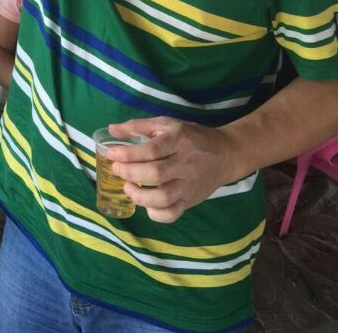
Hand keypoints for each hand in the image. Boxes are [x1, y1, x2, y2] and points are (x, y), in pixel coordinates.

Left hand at [107, 117, 233, 222]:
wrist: (226, 153)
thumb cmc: (192, 136)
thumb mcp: (167, 124)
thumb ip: (139, 126)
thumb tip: (112, 130)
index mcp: (179, 140)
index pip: (151, 150)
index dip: (128, 154)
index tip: (112, 154)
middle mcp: (186, 164)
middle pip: (155, 174)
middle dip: (130, 173)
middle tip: (117, 169)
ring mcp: (189, 185)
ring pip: (163, 198)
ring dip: (139, 196)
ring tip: (128, 187)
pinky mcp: (191, 201)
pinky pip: (172, 214)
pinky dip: (155, 213)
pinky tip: (145, 203)